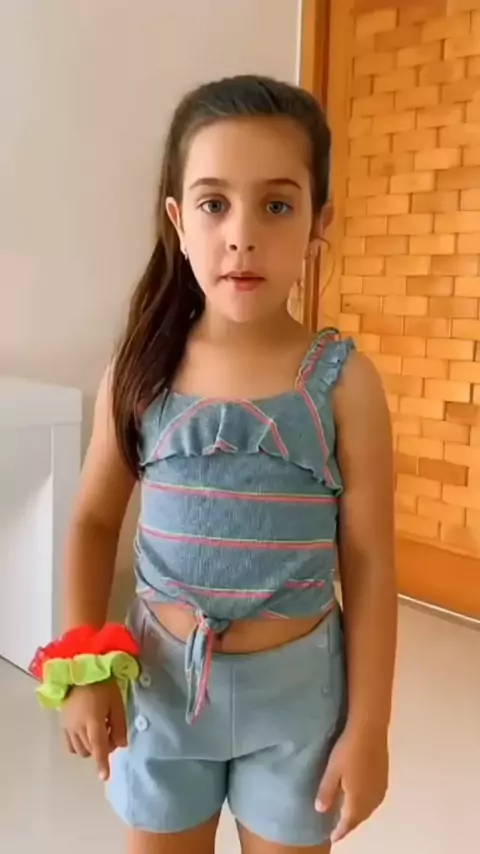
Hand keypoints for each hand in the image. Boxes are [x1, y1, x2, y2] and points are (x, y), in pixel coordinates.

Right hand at [61, 679, 126, 780]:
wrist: (82, 672)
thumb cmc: (103, 685)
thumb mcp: (117, 703)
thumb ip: (120, 725)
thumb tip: (122, 745)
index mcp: (93, 720)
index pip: (98, 747)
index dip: (102, 763)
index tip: (104, 777)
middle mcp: (78, 727)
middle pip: (91, 750)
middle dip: (102, 747)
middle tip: (109, 732)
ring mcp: (68, 727)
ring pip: (80, 750)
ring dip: (91, 747)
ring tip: (97, 730)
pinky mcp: (62, 725)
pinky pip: (70, 745)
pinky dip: (79, 745)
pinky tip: (85, 734)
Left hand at [316, 724, 388, 843]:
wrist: (369, 729)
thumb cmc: (348, 750)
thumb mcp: (332, 770)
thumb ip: (326, 791)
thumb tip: (320, 811)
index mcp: (358, 800)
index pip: (348, 823)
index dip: (340, 831)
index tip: (332, 837)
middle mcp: (372, 799)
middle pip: (360, 818)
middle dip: (349, 824)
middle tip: (338, 827)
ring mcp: (380, 788)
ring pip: (369, 809)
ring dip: (359, 814)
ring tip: (348, 814)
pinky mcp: (384, 778)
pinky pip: (374, 799)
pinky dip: (366, 804)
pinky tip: (360, 797)